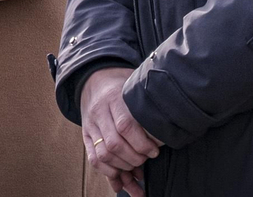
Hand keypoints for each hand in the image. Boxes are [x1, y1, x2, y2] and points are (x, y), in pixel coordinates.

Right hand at [81, 67, 160, 196]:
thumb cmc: (123, 85)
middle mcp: (99, 111)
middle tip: (146, 159)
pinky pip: (93, 158)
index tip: (154, 151)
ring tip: (136, 167)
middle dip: (134, 158)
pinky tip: (120, 174)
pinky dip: (108, 171)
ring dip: (122, 166)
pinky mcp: (86, 134)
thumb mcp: (135, 86)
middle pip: (114, 143)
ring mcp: (90, 124)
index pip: (125, 125)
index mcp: (114, 98)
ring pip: (103, 154)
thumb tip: (167, 128)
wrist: (95, 77)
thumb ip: (148, 104)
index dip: (142, 143)